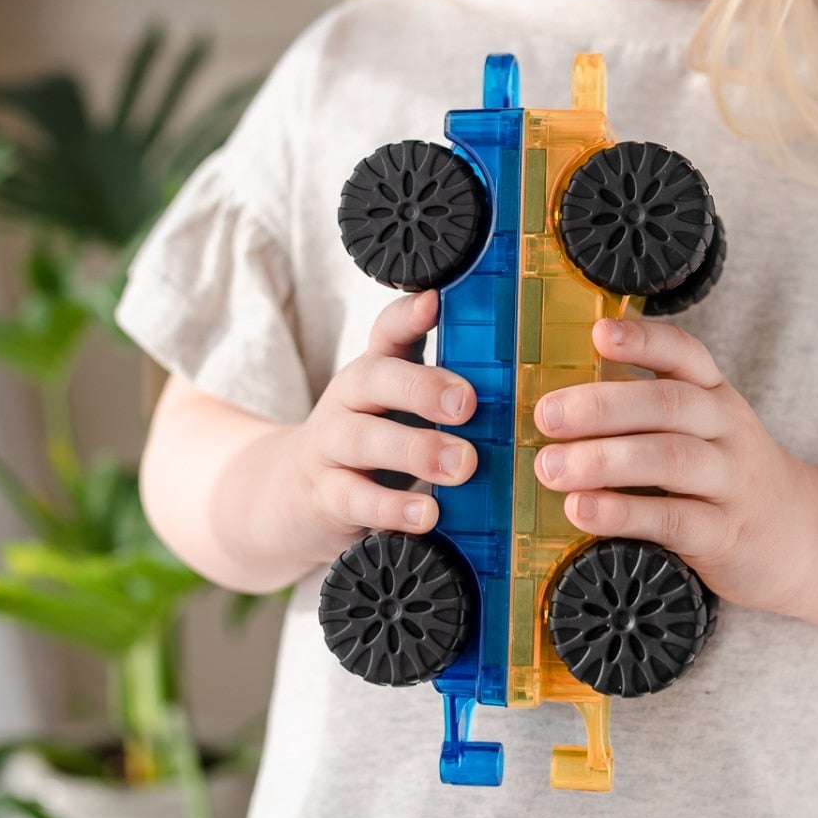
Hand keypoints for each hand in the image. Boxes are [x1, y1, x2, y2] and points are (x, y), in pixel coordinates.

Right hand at [282, 289, 476, 559]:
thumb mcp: (399, 413)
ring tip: (462, 464)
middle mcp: (348, 400)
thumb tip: (522, 397)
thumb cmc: (372, 448)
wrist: (294, 496)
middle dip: (422, 387)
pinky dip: (392, 508)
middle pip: (374, 379)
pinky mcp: (326, 495)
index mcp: (375, 372)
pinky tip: (427, 514)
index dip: (408, 315)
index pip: (388, 331)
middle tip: (467, 404)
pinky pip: (355, 498)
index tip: (435, 303)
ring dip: (415, 450)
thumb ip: (447, 401)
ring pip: (363, 439)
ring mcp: (331, 447)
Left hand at [531, 316, 817, 613]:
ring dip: (604, 460)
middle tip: (546, 416)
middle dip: (602, 406)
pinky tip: (583, 511)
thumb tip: (556, 405)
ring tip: (551, 468)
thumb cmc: (727, 480)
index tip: (599, 332)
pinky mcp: (725, 535)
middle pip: (669, 404)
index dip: (643, 340)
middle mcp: (727, 430)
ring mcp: (730, 482)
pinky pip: (674, 518)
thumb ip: (645, 413)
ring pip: (670, 459)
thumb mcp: (703, 432)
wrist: (806, 538)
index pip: (684, 353)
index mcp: (714, 396)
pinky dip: (624, 512)